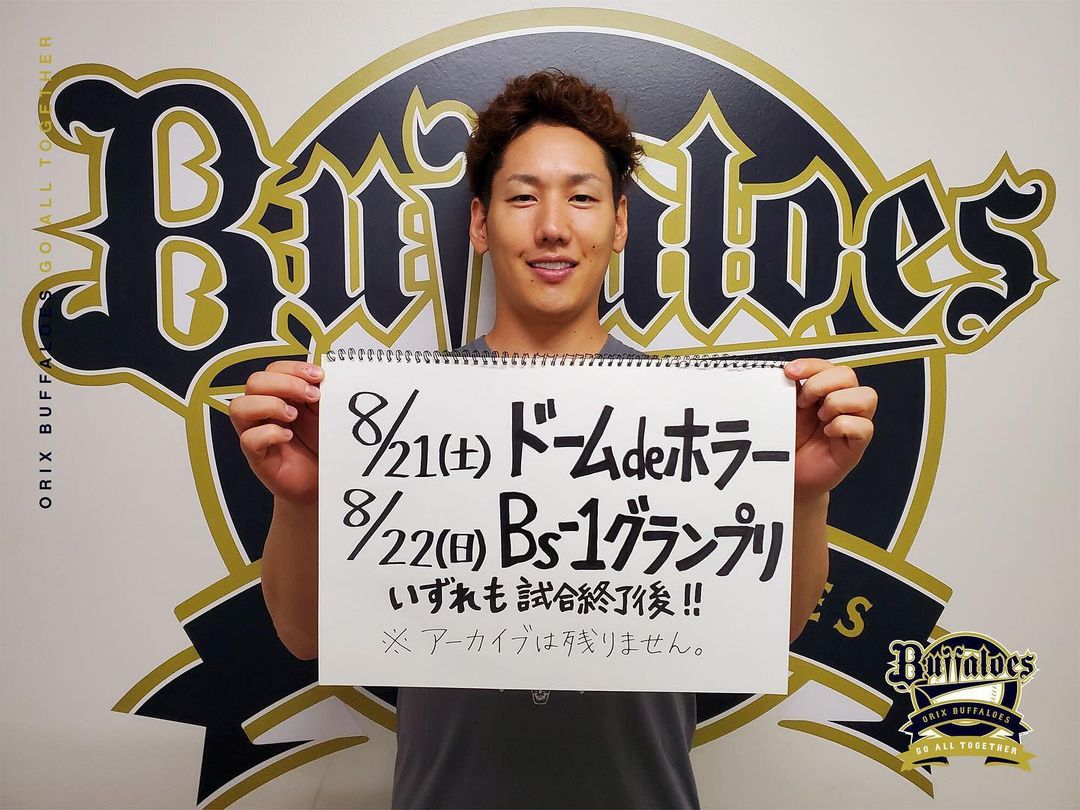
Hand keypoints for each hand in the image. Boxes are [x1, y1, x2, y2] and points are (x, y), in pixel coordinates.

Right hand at [228, 360, 322, 505]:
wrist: (321, 481)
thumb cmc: (320, 444)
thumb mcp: (324, 413)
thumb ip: (319, 393)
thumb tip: (323, 375)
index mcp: (279, 395)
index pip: (273, 369)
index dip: (293, 368)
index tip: (319, 376)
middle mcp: (262, 411)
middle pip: (254, 382)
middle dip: (286, 383)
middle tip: (312, 396)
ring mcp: (256, 432)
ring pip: (239, 406)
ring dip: (270, 405)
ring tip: (294, 416)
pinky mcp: (256, 455)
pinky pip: (248, 438)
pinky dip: (269, 433)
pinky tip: (288, 437)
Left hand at [784, 358, 875, 500]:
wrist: (788, 477)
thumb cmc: (788, 444)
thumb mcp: (785, 412)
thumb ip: (790, 391)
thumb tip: (788, 373)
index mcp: (824, 392)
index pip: (828, 366)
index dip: (811, 365)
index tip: (789, 372)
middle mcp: (842, 404)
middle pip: (848, 374)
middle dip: (821, 384)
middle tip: (803, 402)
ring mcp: (853, 423)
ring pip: (867, 396)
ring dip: (838, 403)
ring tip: (821, 418)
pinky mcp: (857, 445)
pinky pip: (864, 426)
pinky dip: (843, 426)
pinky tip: (828, 433)